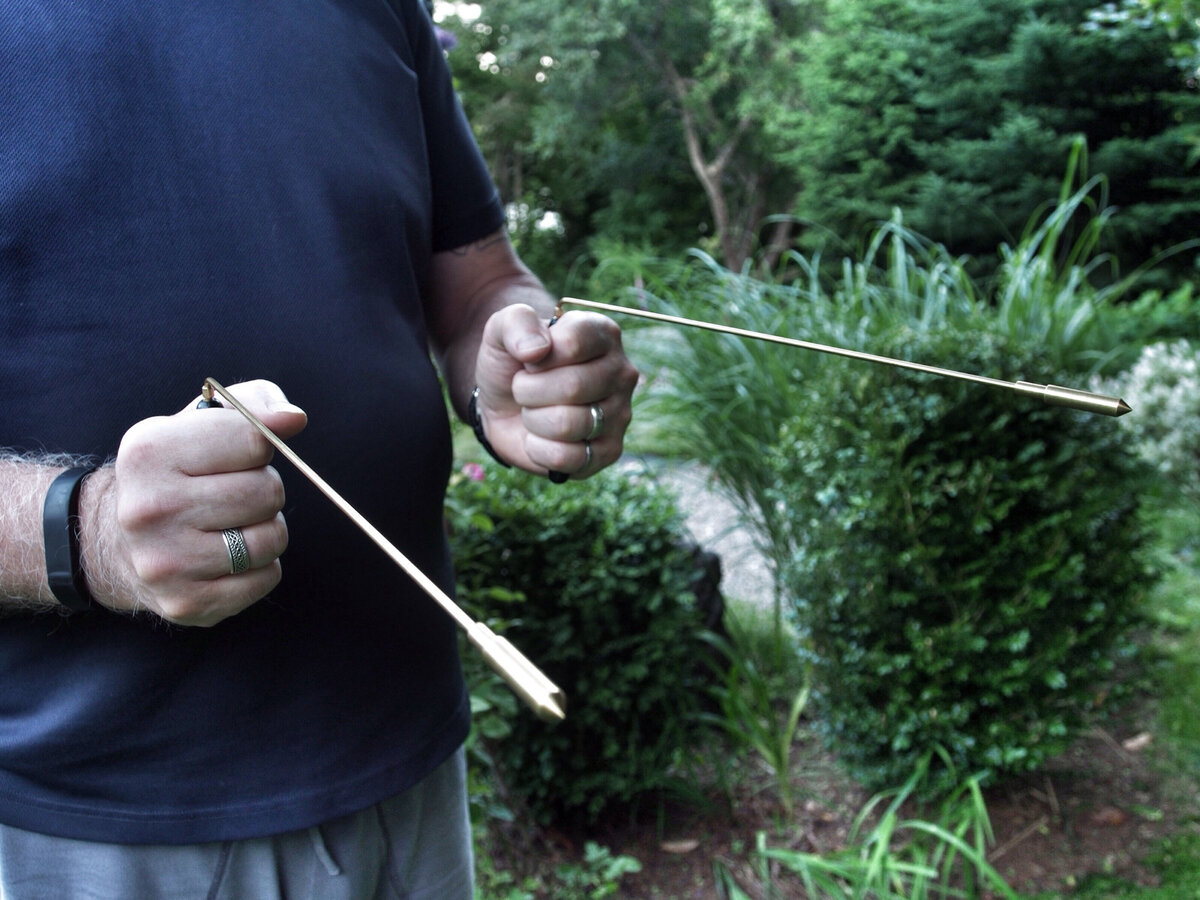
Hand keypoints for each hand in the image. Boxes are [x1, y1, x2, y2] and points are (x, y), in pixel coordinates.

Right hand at [80, 380, 307, 625]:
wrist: (116, 543)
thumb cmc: (177, 472)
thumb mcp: (200, 423)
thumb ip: (252, 404)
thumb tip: (293, 418)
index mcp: (149, 452)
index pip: (253, 439)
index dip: (260, 446)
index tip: (244, 452)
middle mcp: (149, 508)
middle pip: (266, 491)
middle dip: (265, 489)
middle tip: (235, 494)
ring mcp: (164, 561)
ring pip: (271, 538)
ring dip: (266, 529)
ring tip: (233, 525)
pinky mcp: (186, 602)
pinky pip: (266, 578)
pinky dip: (262, 566)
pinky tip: (230, 557)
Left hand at [473, 304, 638, 478]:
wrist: (505, 407)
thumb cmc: (512, 364)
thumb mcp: (502, 330)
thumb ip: (517, 323)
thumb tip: (536, 351)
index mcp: (603, 334)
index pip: (573, 343)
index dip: (538, 357)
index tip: (529, 360)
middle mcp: (621, 372)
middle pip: (572, 387)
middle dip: (529, 391)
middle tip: (524, 389)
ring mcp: (620, 414)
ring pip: (568, 424)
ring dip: (534, 420)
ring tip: (534, 411)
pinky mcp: (609, 451)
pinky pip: (568, 458)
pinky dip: (539, 450)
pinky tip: (540, 438)